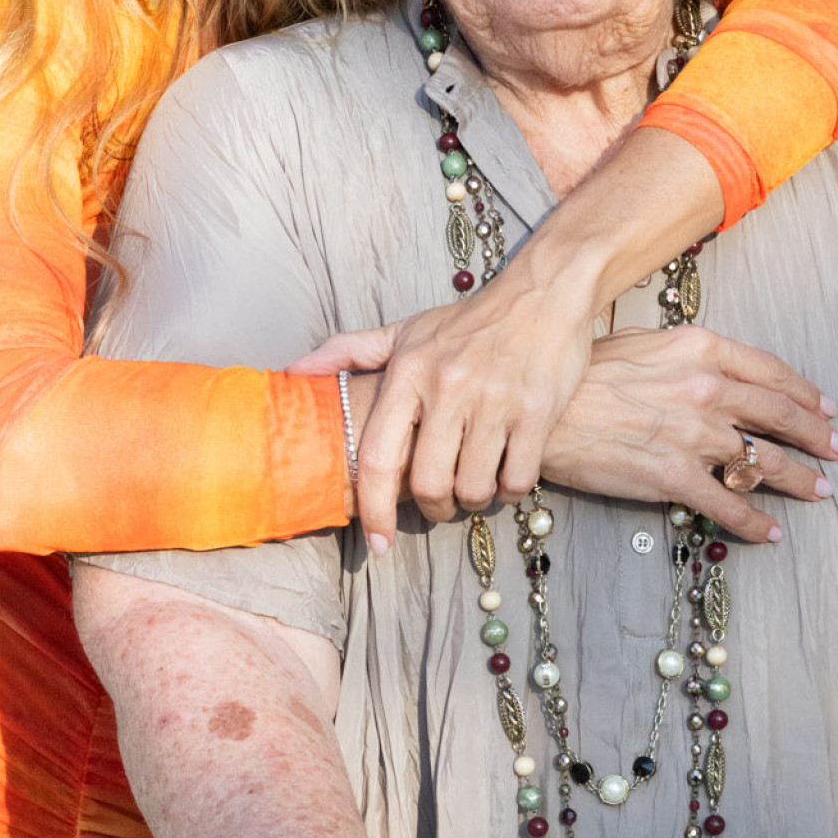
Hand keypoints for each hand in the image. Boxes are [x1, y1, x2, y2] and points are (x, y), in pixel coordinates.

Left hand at [293, 257, 600, 547]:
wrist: (544, 292)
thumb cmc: (469, 321)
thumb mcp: (406, 331)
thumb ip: (348, 352)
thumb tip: (293, 373)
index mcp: (409, 371)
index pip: (380, 458)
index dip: (374, 510)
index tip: (377, 544)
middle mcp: (449, 386)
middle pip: (430, 485)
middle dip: (433, 508)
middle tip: (439, 502)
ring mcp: (495, 399)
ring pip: (474, 488)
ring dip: (473, 500)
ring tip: (474, 482)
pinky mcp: (537, 410)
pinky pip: (516, 479)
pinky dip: (508, 490)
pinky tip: (505, 472)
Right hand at [541, 324, 837, 542]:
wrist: (542, 413)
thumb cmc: (581, 376)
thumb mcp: (642, 343)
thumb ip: (685, 355)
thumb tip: (712, 368)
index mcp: (702, 349)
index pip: (771, 372)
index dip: (806, 393)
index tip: (825, 408)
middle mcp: (707, 390)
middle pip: (779, 416)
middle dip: (816, 436)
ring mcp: (694, 436)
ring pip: (763, 462)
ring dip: (799, 479)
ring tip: (820, 490)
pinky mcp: (675, 478)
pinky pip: (728, 505)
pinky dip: (755, 522)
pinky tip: (772, 531)